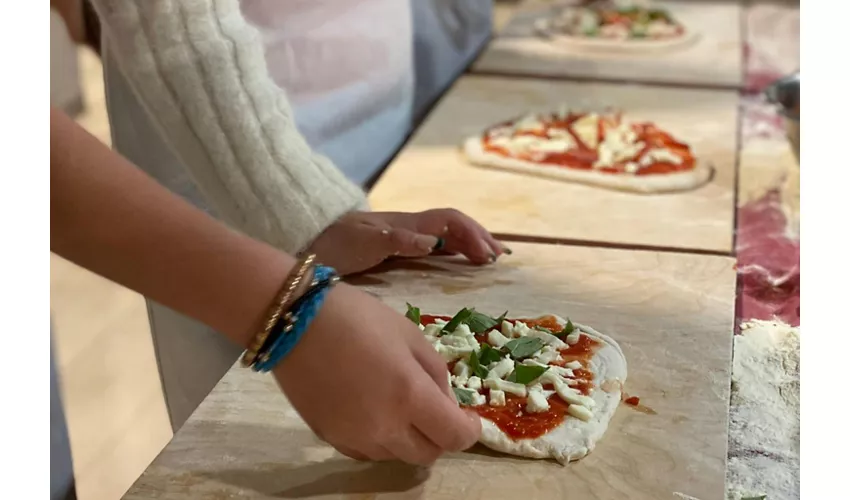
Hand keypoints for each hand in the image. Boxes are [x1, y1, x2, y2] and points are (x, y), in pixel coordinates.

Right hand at [273, 284, 481, 464]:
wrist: (293, 321)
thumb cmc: (357, 317)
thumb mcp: (409, 334)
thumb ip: (434, 372)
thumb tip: (445, 401)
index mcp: (409, 396)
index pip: (453, 437)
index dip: (468, 431)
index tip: (469, 418)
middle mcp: (384, 427)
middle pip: (427, 455)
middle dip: (439, 436)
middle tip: (435, 411)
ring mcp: (354, 437)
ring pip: (396, 456)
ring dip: (408, 438)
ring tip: (399, 406)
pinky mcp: (329, 438)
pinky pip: (367, 452)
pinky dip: (379, 439)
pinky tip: (372, 412)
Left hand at [306, 210, 509, 275]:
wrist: (302, 242)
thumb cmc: (332, 245)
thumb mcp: (364, 245)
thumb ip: (398, 242)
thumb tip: (434, 244)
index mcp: (405, 224)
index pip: (449, 221)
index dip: (472, 235)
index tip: (488, 257)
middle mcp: (407, 226)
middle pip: (452, 225)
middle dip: (478, 237)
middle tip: (499, 258)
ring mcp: (400, 235)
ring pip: (444, 234)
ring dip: (468, 243)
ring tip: (487, 258)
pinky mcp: (392, 247)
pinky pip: (432, 244)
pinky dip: (452, 251)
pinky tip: (456, 262)